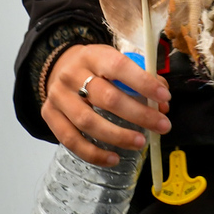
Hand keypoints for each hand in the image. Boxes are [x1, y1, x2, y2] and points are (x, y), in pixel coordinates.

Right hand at [41, 44, 170, 166]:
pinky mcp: (49, 115)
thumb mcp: (114, 62)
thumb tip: (162, 106)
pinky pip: (71, 140)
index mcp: (93, 56)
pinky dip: (94, 153)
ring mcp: (58, 96)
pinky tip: (113, 158)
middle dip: (138, 114)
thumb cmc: (95, 68)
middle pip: (106, 98)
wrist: (58, 68)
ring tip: (140, 142)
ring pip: (88, 122)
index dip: (143, 83)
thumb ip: (140, 80)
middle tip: (162, 126)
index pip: (119, 66)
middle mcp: (72, 74)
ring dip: (118, 136)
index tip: (164, 97)